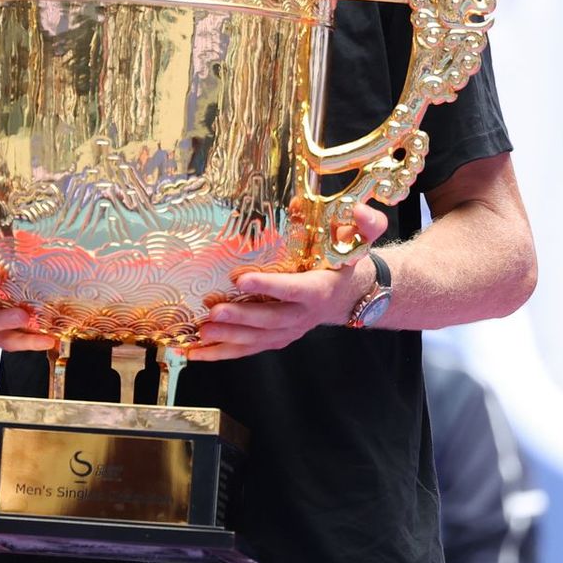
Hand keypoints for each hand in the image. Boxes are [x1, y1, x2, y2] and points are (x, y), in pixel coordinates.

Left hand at [187, 203, 392, 361]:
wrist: (349, 294)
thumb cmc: (345, 262)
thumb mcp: (360, 238)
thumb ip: (366, 224)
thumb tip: (360, 210)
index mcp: (319, 288)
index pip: (294, 289)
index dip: (270, 287)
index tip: (242, 278)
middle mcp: (303, 314)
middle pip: (271, 320)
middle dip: (241, 317)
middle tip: (213, 310)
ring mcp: (288, 331)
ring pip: (257, 339)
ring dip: (228, 338)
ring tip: (201, 332)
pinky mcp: (276, 339)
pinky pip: (248, 349)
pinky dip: (222, 353)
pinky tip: (196, 353)